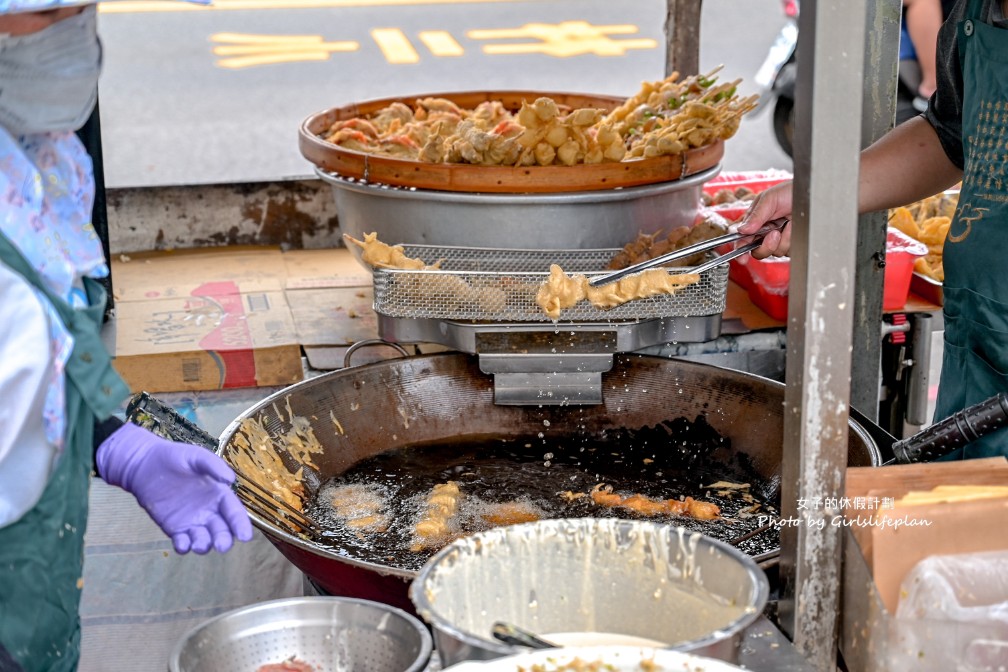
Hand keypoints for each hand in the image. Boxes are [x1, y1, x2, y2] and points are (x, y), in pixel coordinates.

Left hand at [96, 422, 253, 553]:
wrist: (145, 465)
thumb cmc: (174, 457)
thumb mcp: (196, 456)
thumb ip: (213, 465)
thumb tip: (230, 479)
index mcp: (218, 494)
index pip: (234, 512)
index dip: (241, 525)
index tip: (245, 537)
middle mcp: (209, 511)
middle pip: (222, 530)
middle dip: (224, 540)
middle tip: (221, 546)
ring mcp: (192, 521)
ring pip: (204, 540)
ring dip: (204, 545)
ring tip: (199, 545)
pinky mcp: (174, 528)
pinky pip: (182, 542)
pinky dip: (184, 546)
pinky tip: (182, 543)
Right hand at [737, 181, 794, 258]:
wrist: (811, 193)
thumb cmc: (789, 191)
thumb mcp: (769, 199)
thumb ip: (755, 215)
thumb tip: (742, 230)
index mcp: (754, 222)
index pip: (743, 240)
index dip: (740, 250)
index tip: (742, 258)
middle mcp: (765, 233)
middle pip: (758, 252)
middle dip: (766, 246)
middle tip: (774, 234)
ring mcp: (779, 239)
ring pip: (775, 252)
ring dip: (783, 239)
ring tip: (788, 223)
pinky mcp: (792, 243)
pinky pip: (790, 251)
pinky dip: (793, 239)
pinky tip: (794, 227)